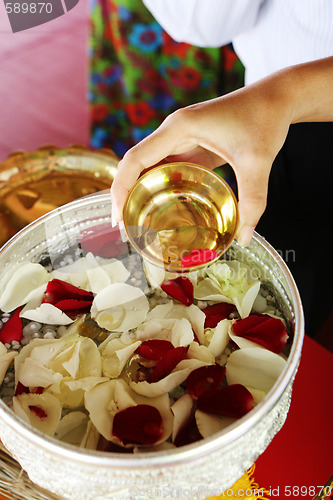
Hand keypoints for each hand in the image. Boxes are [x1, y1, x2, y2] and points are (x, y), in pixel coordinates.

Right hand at [111, 57, 332, 244]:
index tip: (118, 217)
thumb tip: (244, 238)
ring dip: (139, 190)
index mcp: (179, 128)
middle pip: (136, 163)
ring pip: (149, 165)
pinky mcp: (192, 143)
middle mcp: (174, 131)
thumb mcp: (257, 162)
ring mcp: (181, 137)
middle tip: (124, 227)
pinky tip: (160, 206)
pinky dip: (158, 185)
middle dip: (125, 194)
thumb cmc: (265, 121)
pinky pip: (167, 166)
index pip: (135, 159)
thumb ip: (253, 200)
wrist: (277, 99)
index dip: (120, 188)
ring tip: (136, 221)